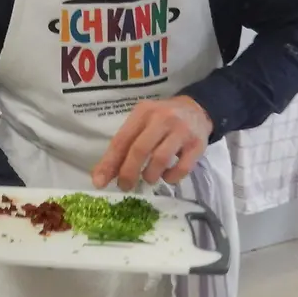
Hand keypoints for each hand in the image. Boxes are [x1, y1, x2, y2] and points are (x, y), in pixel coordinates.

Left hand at [92, 95, 214, 190]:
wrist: (198, 110)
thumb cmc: (162, 121)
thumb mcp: (141, 125)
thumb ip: (124, 147)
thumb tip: (102, 176)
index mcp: (143, 112)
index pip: (122, 140)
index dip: (109, 163)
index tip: (100, 182)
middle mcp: (162, 118)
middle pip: (140, 149)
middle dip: (129, 173)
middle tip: (125, 186)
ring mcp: (181, 131)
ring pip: (160, 159)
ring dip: (150, 176)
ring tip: (149, 179)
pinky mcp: (198, 144)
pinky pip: (182, 168)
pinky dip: (171, 178)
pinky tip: (167, 176)